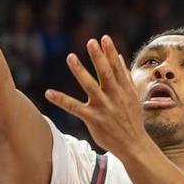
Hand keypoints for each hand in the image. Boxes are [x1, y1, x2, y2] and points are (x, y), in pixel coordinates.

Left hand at [46, 37, 153, 159]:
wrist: (134, 145)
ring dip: (80, 71)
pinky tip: (49, 93)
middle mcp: (114, 96)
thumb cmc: (132, 120)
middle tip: (91, 41)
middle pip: (106, 74)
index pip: (116, 68)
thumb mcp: (133, 97)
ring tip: (71, 56)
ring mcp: (103, 107)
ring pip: (90, 86)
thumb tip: (120, 56)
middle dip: (99, 57)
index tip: (104, 38)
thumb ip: (125, 76)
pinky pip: (74, 108)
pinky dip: (61, 100)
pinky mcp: (93, 119)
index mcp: (124, 90)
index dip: (110, 52)